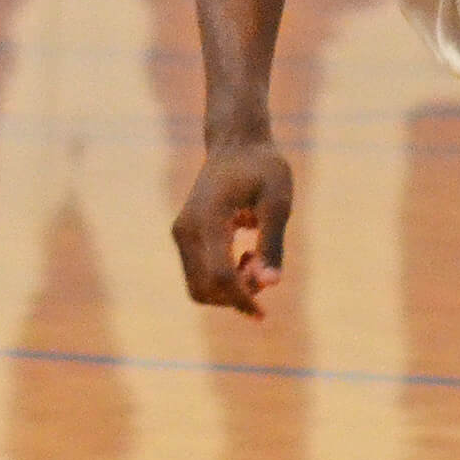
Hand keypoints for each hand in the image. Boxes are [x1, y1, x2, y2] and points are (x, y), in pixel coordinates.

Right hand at [172, 137, 293, 319]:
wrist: (236, 145)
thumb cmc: (263, 169)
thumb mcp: (278, 202)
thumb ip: (273, 242)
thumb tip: (271, 284)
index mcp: (210, 218)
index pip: (219, 276)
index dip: (241, 300)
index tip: (262, 314)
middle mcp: (187, 229)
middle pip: (204, 289)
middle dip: (235, 296)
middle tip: (265, 270)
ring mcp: (181, 233)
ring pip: (198, 286)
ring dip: (229, 290)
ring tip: (255, 259)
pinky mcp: (183, 236)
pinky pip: (198, 274)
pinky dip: (222, 279)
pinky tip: (245, 255)